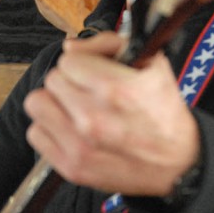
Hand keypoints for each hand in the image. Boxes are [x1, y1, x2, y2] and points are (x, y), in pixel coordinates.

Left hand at [24, 31, 199, 195]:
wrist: (178, 163)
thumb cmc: (163, 113)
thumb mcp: (152, 66)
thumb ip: (109, 44)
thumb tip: (69, 47)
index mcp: (115, 89)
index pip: (68, 60)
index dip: (83, 64)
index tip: (94, 74)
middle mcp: (93, 119)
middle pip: (52, 80)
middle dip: (70, 83)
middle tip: (88, 94)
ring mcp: (80, 146)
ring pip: (37, 104)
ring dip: (54, 104)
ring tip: (75, 111)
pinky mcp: (72, 167)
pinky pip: (36, 134)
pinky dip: (50, 130)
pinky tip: (71, 131)